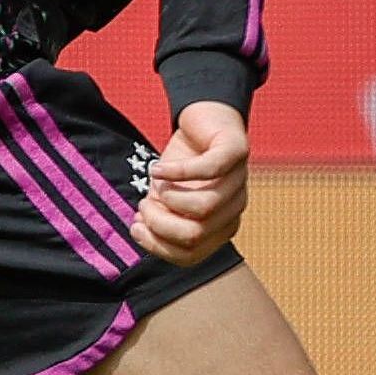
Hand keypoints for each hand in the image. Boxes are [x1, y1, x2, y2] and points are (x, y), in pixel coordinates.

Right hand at [134, 101, 250, 264]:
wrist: (202, 118)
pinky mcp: (236, 153)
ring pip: (203, 208)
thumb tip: (140, 231)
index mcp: (218, 228)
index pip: (190, 256)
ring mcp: (239, 182)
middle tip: (143, 205)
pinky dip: (177, 172)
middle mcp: (233, 209)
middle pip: (194, 236)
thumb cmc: (182, 162)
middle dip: (159, 224)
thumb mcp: (164, 196)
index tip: (136, 227)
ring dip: (168, 197)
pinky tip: (157, 168)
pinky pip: (208, 170)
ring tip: (154, 182)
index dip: (157, 246)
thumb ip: (157, 218)